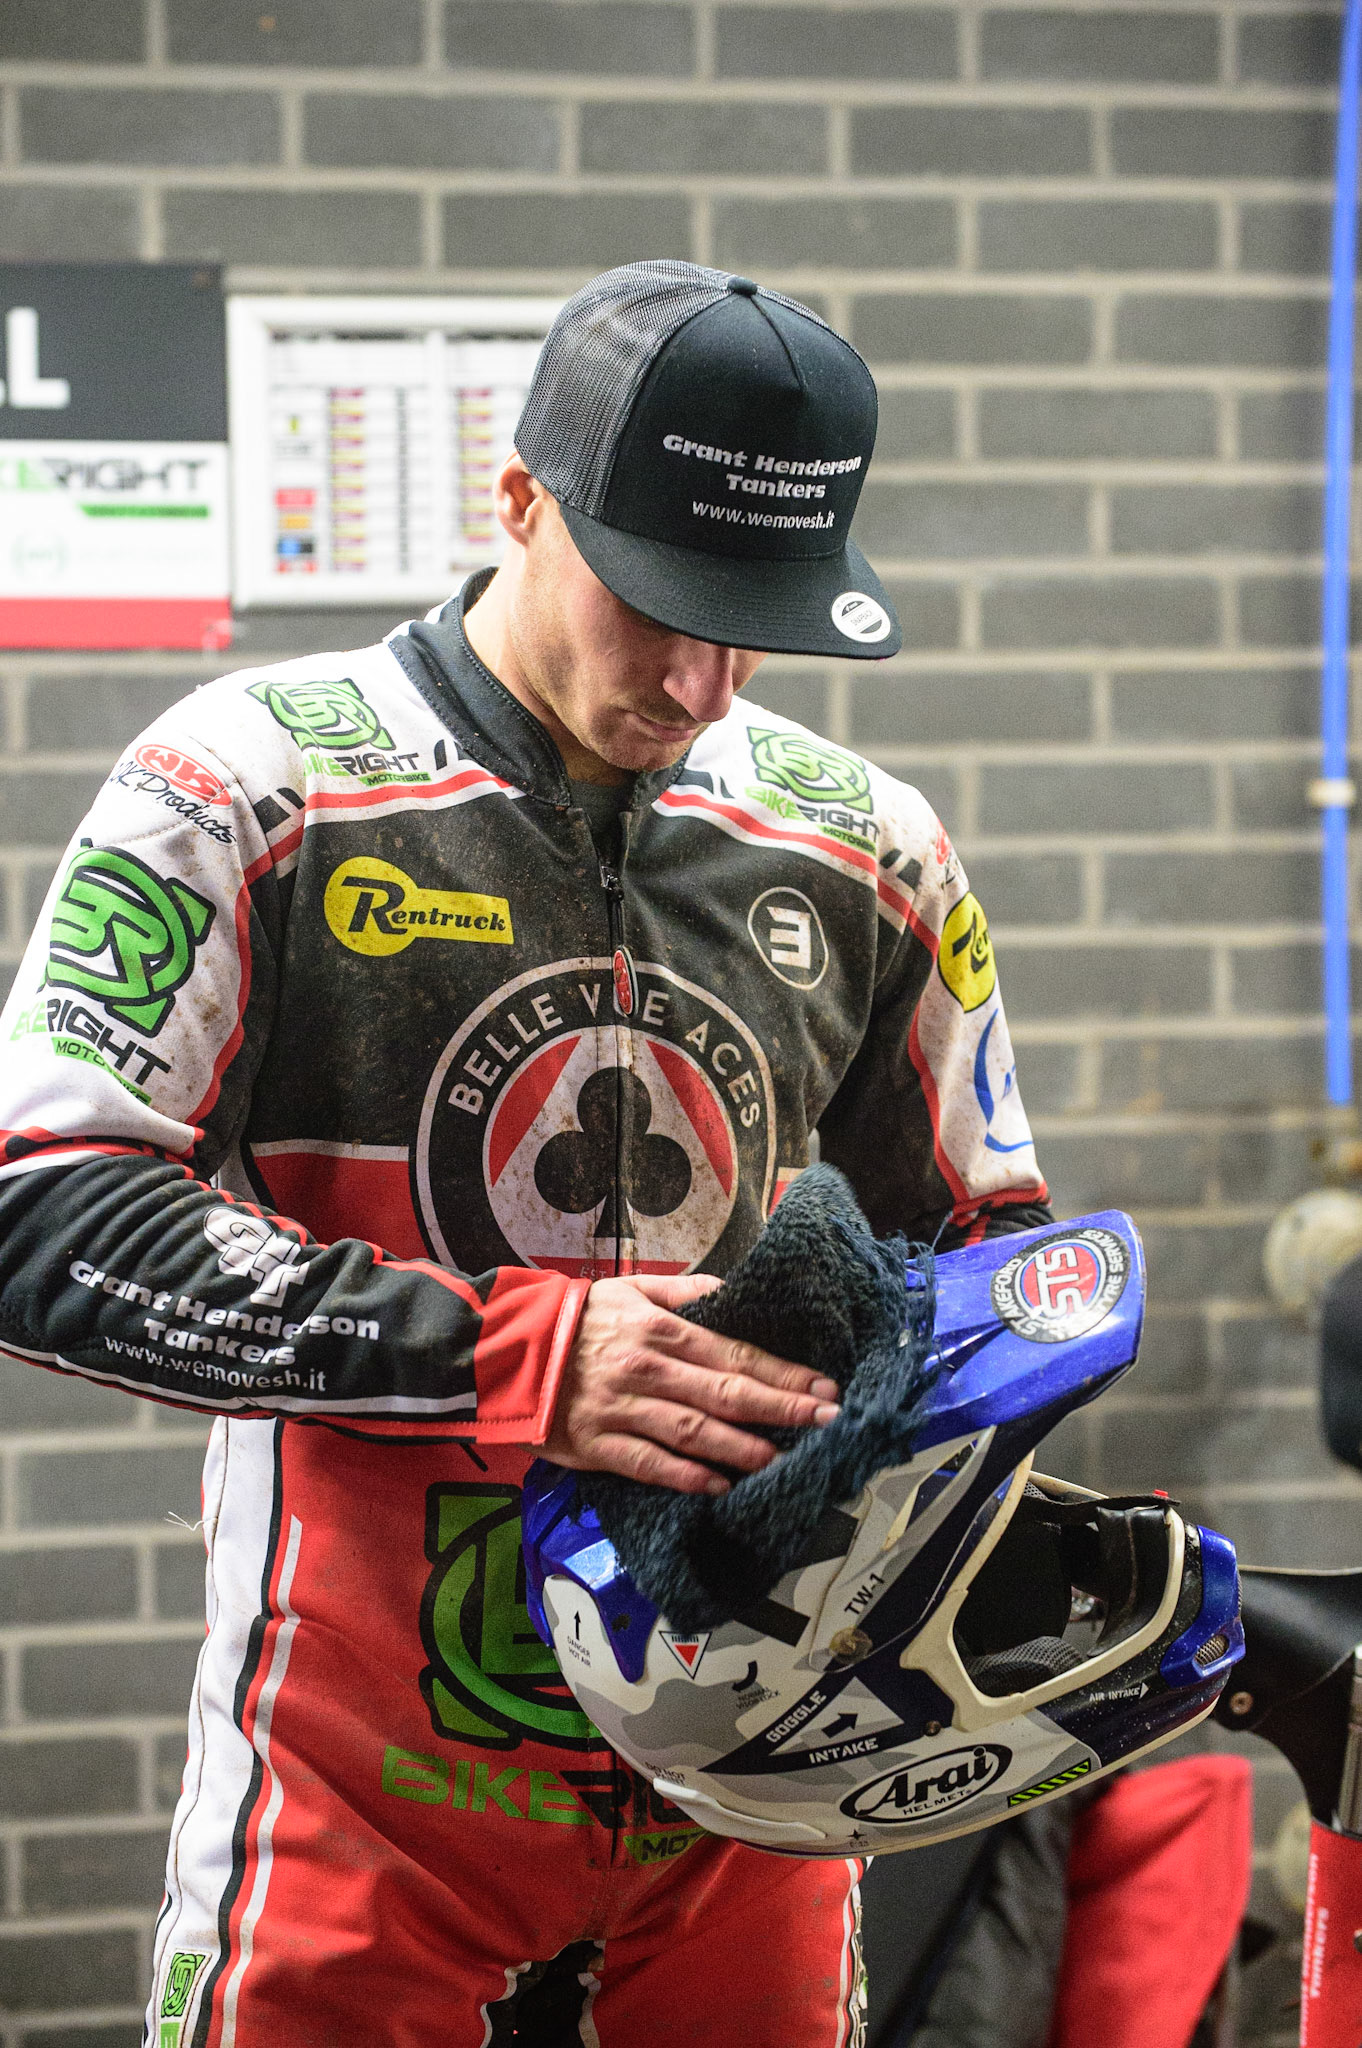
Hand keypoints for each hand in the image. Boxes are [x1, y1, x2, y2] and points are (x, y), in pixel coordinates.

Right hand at [544, 1273, 840, 1495]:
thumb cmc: (576, 1319)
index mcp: (660, 1330)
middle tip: (825, 1421)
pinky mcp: (597, 1445)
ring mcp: (622, 1410)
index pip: (735, 1353)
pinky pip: (648, 1465)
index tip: (823, 1387)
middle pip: (725, 1393)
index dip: (782, 1373)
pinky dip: (685, 1477)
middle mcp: (647, 1370)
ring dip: (741, 1448)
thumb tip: (733, 1290)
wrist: (505, 1349)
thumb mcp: (630, 1289)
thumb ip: (684, 1290)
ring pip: (692, 1432)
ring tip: (781, 1459)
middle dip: (781, 1408)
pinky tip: (718, 1487)